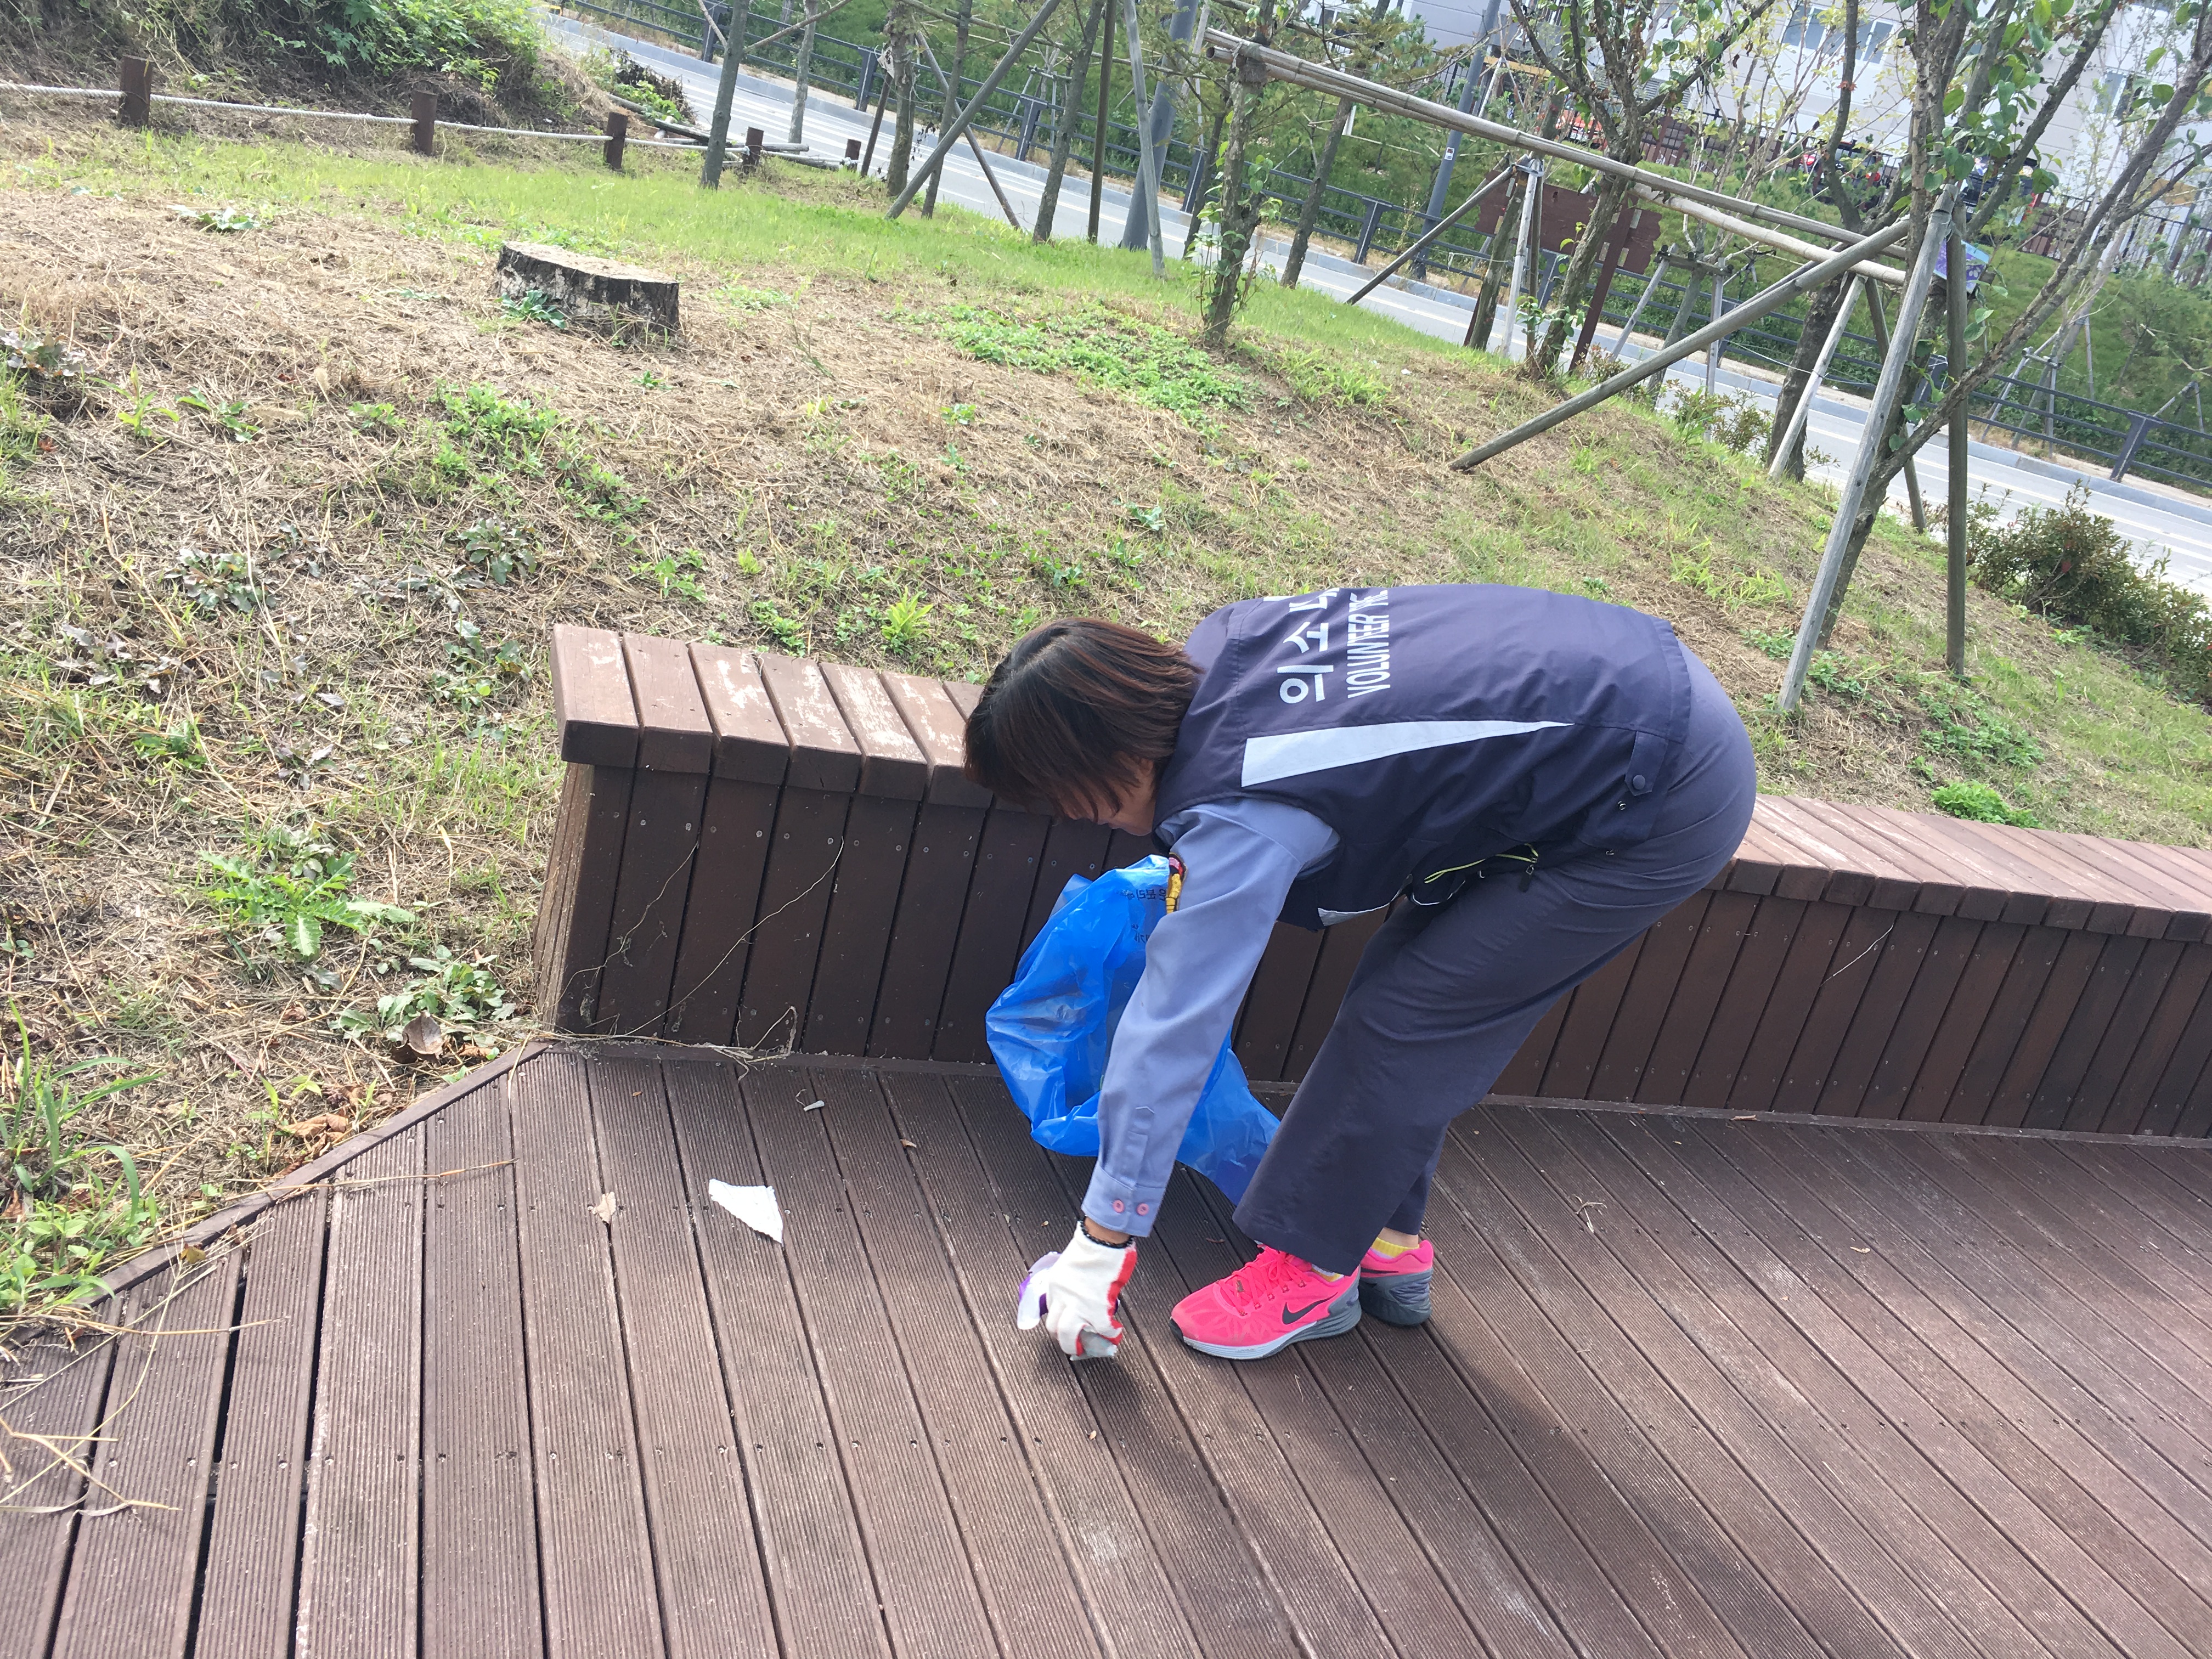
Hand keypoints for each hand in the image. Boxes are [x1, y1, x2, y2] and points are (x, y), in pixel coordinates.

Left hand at [1015, 1225, 1136, 1358]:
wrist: (1101, 1241)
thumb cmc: (1090, 1247)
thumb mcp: (1068, 1266)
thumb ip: (1069, 1284)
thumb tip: (1079, 1296)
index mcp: (1054, 1285)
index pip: (1050, 1311)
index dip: (1058, 1322)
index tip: (1066, 1326)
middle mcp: (1062, 1297)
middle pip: (1053, 1328)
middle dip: (1062, 1340)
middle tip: (1073, 1345)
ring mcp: (1078, 1305)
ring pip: (1068, 1335)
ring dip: (1077, 1345)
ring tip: (1088, 1348)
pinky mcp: (1097, 1308)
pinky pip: (1102, 1329)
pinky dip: (1110, 1333)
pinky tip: (1115, 1332)